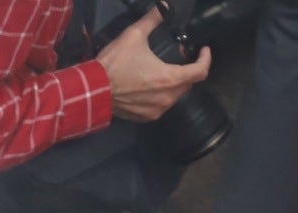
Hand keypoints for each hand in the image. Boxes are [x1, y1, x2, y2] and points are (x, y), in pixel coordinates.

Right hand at [97, 9, 211, 122]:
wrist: (91, 91)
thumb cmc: (114, 64)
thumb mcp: (134, 35)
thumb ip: (152, 20)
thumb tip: (164, 6)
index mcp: (170, 78)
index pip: (201, 71)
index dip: (205, 58)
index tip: (203, 51)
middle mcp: (168, 98)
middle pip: (188, 84)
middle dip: (188, 71)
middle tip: (180, 61)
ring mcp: (156, 110)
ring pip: (175, 96)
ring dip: (174, 85)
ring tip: (164, 74)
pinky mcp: (145, 117)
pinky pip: (161, 106)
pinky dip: (160, 96)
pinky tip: (151, 88)